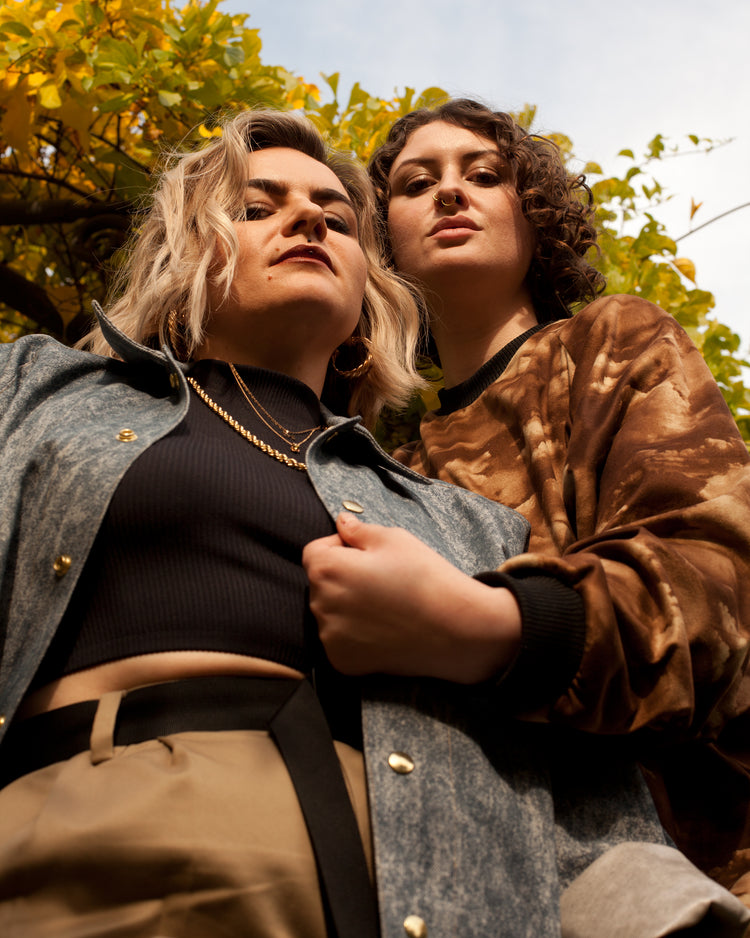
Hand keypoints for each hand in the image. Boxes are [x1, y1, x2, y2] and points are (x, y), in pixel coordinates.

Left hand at [302, 513, 521, 682]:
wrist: (455, 629)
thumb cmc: (424, 577)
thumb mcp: (394, 539)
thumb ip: (359, 530)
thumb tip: (341, 522)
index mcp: (327, 570)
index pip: (315, 552)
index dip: (339, 548)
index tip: (366, 554)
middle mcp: (319, 604)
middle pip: (321, 584)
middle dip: (342, 577)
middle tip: (380, 580)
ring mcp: (329, 637)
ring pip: (330, 612)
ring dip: (347, 606)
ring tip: (385, 605)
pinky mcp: (342, 661)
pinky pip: (339, 639)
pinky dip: (354, 634)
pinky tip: (383, 628)